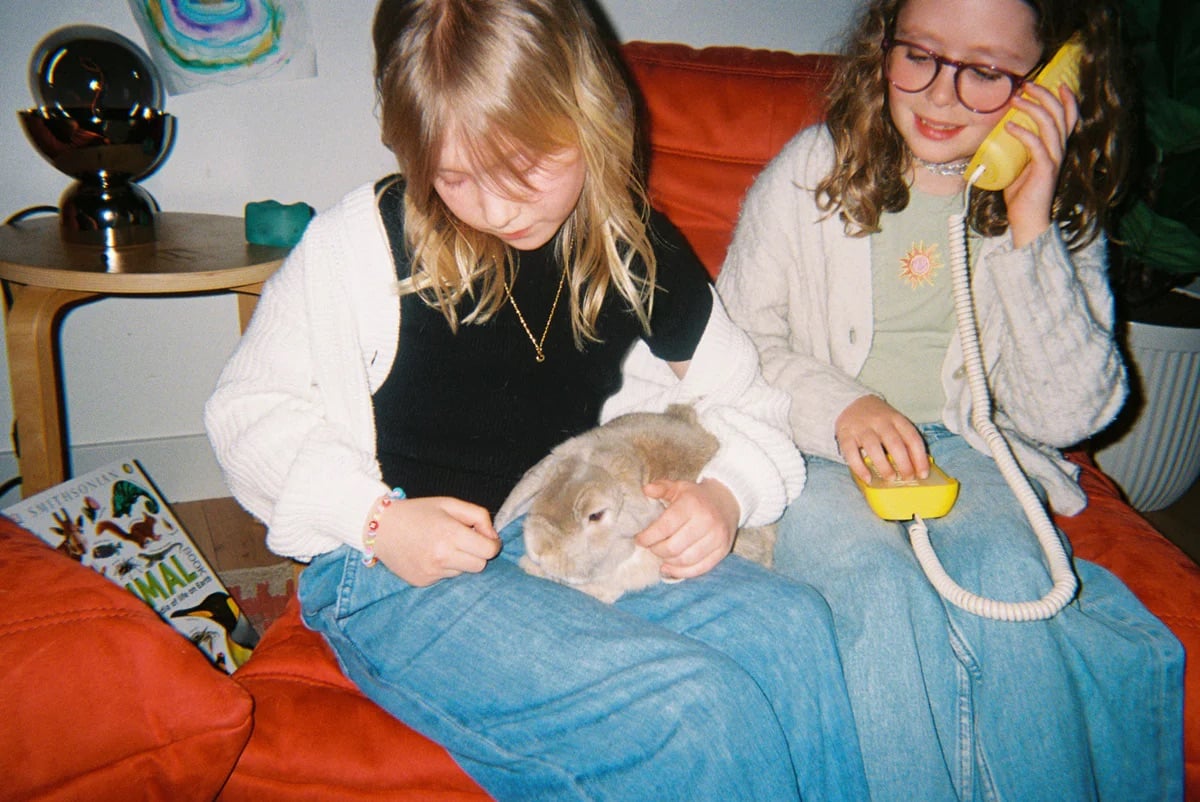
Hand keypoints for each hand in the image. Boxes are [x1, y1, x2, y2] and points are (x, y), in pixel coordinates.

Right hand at [369, 496, 499, 585]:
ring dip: (459, 561)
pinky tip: (429, 554)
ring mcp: (431, 572)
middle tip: (465, 541)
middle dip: (478, 554)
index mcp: (451, 534)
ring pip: (462, 572)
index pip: (489, 551)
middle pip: (479, 565)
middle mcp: (442, 556)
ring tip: (442, 545)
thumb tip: (493, 537)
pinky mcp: (422, 581)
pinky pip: (444, 578)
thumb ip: (478, 516)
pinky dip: (443, 567)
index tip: (487, 539)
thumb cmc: (417, 512)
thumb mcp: (450, 504)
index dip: (492, 544)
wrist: (380, 527)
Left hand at [636, 478, 738, 579]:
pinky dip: (682, 572)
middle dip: (656, 550)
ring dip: (668, 561)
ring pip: (685, 560)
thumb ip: (661, 488)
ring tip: (661, 555)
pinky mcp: (722, 550)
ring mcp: (716, 537)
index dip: (648, 537)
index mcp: (692, 504)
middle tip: (651, 547)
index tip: (639, 539)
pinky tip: (670, 567)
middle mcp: (706, 521)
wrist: (727, 500)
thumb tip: (646, 490)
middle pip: (673, 547)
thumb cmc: (696, 496)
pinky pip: (700, 568)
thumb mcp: (679, 487)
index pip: (665, 527)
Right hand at [835, 395, 928, 481]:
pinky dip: (860, 468)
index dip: (919, 458)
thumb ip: (905, 440)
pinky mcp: (845, 435)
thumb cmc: (879, 419)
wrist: (851, 402)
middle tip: (908, 477)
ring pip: (874, 448)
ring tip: (890, 478)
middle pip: (894, 444)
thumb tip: (917, 467)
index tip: (923, 474)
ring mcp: (861, 428)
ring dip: (884, 466)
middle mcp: (880, 422)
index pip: (912, 438)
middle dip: (904, 464)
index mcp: (896, 419)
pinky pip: (852, 453)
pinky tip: (867, 478)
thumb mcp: (895, 423)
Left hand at [1001, 81, 1078, 247]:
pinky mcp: (1045, 170)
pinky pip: (1037, 145)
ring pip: (1050, 125)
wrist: (1027, 220)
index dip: (1067, 98)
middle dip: (1045, 95)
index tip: (1055, 82)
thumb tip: (998, 136)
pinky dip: (1023, 133)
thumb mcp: (1018, 166)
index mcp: (1056, 148)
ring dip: (1032, 108)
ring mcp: (1054, 160)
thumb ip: (1016, 150)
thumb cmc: (1022, 195)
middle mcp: (1059, 151)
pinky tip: (1009, 126)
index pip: (1069, 117)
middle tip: (1027, 84)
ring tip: (1015, 100)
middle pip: (1060, 114)